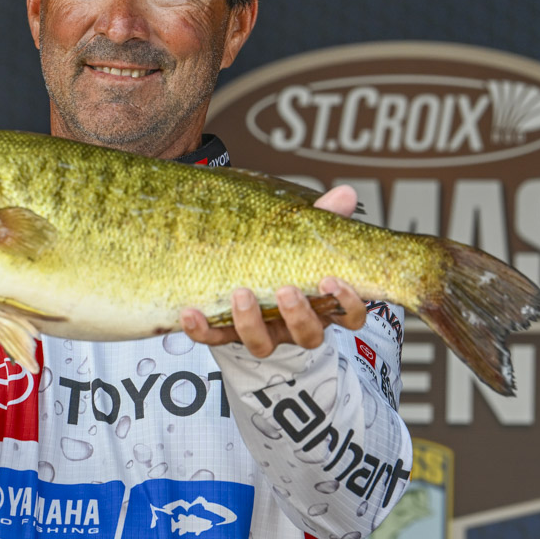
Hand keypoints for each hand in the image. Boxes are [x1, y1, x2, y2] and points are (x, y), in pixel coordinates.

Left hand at [180, 184, 367, 355]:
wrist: (242, 283)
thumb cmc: (282, 262)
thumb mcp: (303, 241)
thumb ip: (323, 220)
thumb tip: (345, 194)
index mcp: (320, 304)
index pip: (348, 315)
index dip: (346, 303)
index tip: (331, 281)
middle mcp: (293, 326)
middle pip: (307, 335)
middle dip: (297, 315)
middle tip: (285, 290)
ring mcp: (261, 334)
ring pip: (261, 343)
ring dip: (251, 322)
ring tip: (241, 293)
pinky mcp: (226, 336)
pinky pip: (214, 339)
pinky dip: (202, 329)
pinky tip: (192, 312)